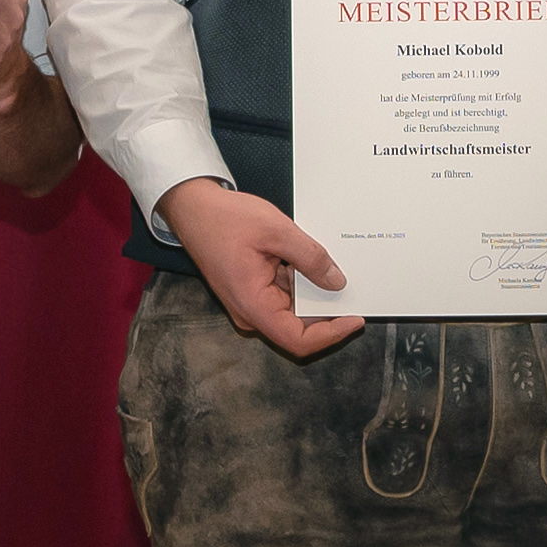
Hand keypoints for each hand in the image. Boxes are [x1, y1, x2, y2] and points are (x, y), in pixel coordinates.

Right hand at [162, 177, 361, 359]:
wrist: (192, 207)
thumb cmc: (224, 219)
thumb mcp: (276, 231)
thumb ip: (310, 258)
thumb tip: (336, 281)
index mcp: (253, 305)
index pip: (298, 340)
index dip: (331, 334)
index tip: (354, 319)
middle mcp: (250, 312)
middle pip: (297, 327)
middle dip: (326, 310)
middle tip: (352, 289)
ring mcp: (249, 303)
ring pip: (291, 310)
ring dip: (313, 294)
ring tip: (331, 268)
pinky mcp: (251, 291)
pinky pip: (281, 295)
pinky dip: (299, 283)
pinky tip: (310, 262)